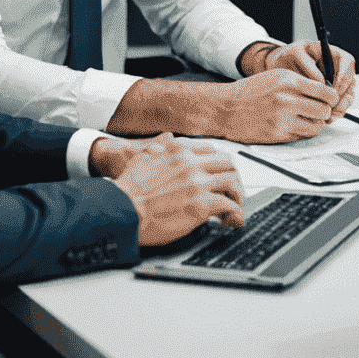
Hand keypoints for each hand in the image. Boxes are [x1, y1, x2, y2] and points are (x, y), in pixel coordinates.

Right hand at [96, 133, 244, 245]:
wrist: (122, 210)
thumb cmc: (128, 189)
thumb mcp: (142, 156)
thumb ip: (158, 145)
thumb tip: (167, 138)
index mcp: (179, 151)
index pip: (210, 150)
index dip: (217, 163)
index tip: (219, 173)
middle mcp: (191, 163)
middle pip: (227, 163)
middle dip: (233, 177)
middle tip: (232, 190)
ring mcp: (197, 183)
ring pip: (232, 182)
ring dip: (236, 194)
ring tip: (234, 205)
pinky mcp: (201, 205)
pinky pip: (228, 205)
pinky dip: (233, 213)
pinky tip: (230, 219)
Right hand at [215, 67, 340, 143]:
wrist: (226, 108)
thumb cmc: (251, 91)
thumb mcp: (277, 76)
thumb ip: (301, 82)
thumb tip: (324, 90)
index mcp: (288, 82)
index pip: (324, 91)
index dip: (332, 96)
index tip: (332, 98)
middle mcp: (286, 100)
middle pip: (323, 110)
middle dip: (326, 111)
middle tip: (322, 110)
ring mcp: (282, 120)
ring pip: (316, 127)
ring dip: (317, 124)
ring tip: (310, 119)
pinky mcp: (278, 135)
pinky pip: (302, 136)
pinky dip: (303, 132)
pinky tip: (297, 125)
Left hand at [263, 40, 356, 119]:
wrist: (279, 67)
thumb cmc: (288, 56)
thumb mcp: (296, 54)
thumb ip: (309, 66)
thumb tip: (321, 81)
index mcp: (331, 53)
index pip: (347, 62)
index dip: (344, 75)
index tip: (334, 87)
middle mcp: (337, 68)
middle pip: (350, 81)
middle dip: (344, 95)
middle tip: (333, 105)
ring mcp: (335, 82)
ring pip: (348, 95)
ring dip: (342, 106)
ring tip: (331, 115)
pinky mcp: (329, 95)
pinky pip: (340, 104)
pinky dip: (336, 113)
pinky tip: (329, 118)